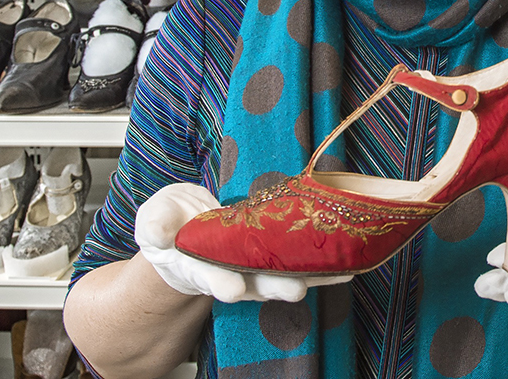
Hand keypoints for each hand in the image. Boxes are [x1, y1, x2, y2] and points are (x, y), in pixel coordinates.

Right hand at [134, 183, 351, 302]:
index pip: (209, 277)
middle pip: (256, 284)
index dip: (218, 282)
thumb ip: (156, 224)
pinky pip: (305, 266)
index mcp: (200, 266)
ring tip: (337, 270)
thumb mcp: (156, 219)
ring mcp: (257, 271)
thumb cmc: (173, 226)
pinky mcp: (277, 261)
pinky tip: (352, 263)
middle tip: (292, 288)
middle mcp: (233, 275)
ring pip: (287, 276)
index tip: (227, 288)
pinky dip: (328, 266)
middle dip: (275, 285)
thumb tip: (157, 230)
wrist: (187, 234)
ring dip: (312, 275)